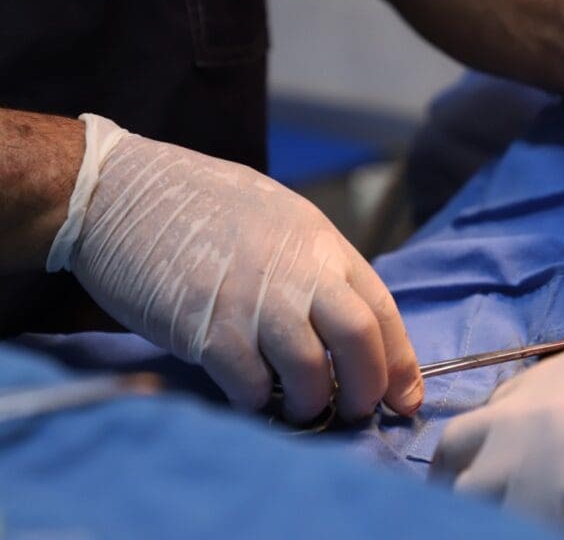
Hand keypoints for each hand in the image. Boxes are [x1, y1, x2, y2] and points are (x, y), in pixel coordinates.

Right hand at [48, 115, 422, 421]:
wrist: (121, 190)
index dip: (401, 363)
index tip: (405, 397)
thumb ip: (316, 266)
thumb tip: (346, 325)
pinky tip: (251, 393)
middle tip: (358, 409)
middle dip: (368, 388)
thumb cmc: (203, 204)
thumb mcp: (281, 218)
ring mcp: (253, 302)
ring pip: (310, 374)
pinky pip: (250, 386)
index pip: (381, 310)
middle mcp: (298, 273)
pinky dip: (258, 401)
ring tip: (303, 407)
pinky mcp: (207, 330)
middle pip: (359, 342)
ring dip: (313, 404)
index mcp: (322, 244)